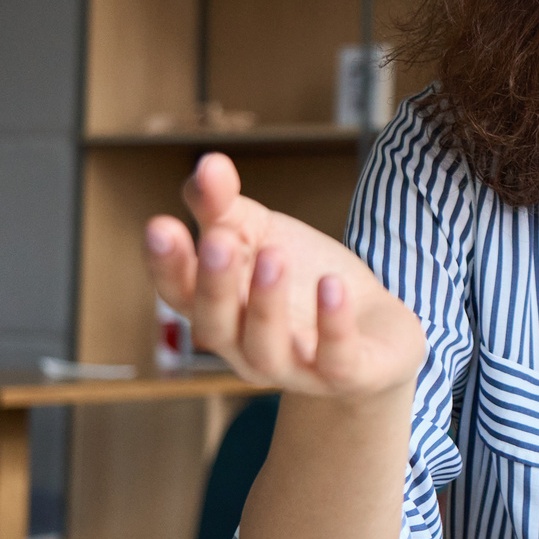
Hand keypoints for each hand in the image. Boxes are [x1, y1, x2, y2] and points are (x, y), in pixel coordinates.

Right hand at [142, 153, 426, 398]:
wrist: (377, 329)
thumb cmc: (304, 280)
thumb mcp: (263, 234)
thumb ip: (226, 206)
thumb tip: (207, 163)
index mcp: (219, 310)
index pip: (181, 293)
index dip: (167, 265)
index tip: (160, 225)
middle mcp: (245, 347)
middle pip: (216, 324)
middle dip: (214, 284)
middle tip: (218, 240)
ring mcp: (294, 367)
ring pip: (266, 349)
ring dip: (267, 303)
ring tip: (274, 255)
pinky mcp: (345, 374)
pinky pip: (335, 359)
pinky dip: (333, 324)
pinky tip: (332, 284)